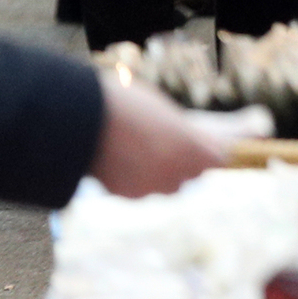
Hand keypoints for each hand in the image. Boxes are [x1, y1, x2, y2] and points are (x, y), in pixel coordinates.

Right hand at [90, 76, 227, 196]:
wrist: (82, 118)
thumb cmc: (124, 103)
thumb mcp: (159, 109)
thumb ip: (179, 130)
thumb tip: (185, 138)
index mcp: (190, 145)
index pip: (215, 159)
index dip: (206, 151)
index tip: (198, 144)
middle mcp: (176, 172)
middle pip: (189, 174)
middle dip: (180, 163)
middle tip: (161, 142)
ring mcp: (152, 187)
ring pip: (163, 184)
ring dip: (156, 172)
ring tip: (135, 146)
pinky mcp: (129, 195)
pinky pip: (138, 188)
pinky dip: (133, 178)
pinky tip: (117, 157)